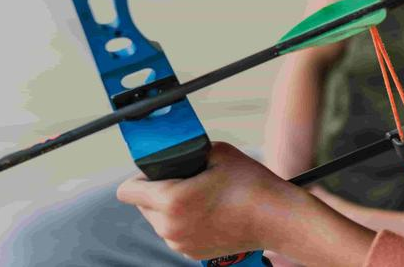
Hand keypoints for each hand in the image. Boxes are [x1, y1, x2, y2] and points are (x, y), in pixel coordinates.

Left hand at [117, 142, 309, 260]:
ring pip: (159, 221)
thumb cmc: (251, 185)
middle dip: (157, 192)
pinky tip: (208, 212)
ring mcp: (180, 243)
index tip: (156, 172)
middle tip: (185, 181)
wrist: (276, 217)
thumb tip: (175, 150)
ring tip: (200, 196)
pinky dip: (184, 223)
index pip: (127, 192)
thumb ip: (188, 150)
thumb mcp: (217, 152)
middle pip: (142, 206)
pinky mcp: (192, 253)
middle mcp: (170, 227)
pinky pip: (176, 233)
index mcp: (171, 201)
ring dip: (170, 208)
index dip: (140, 177)